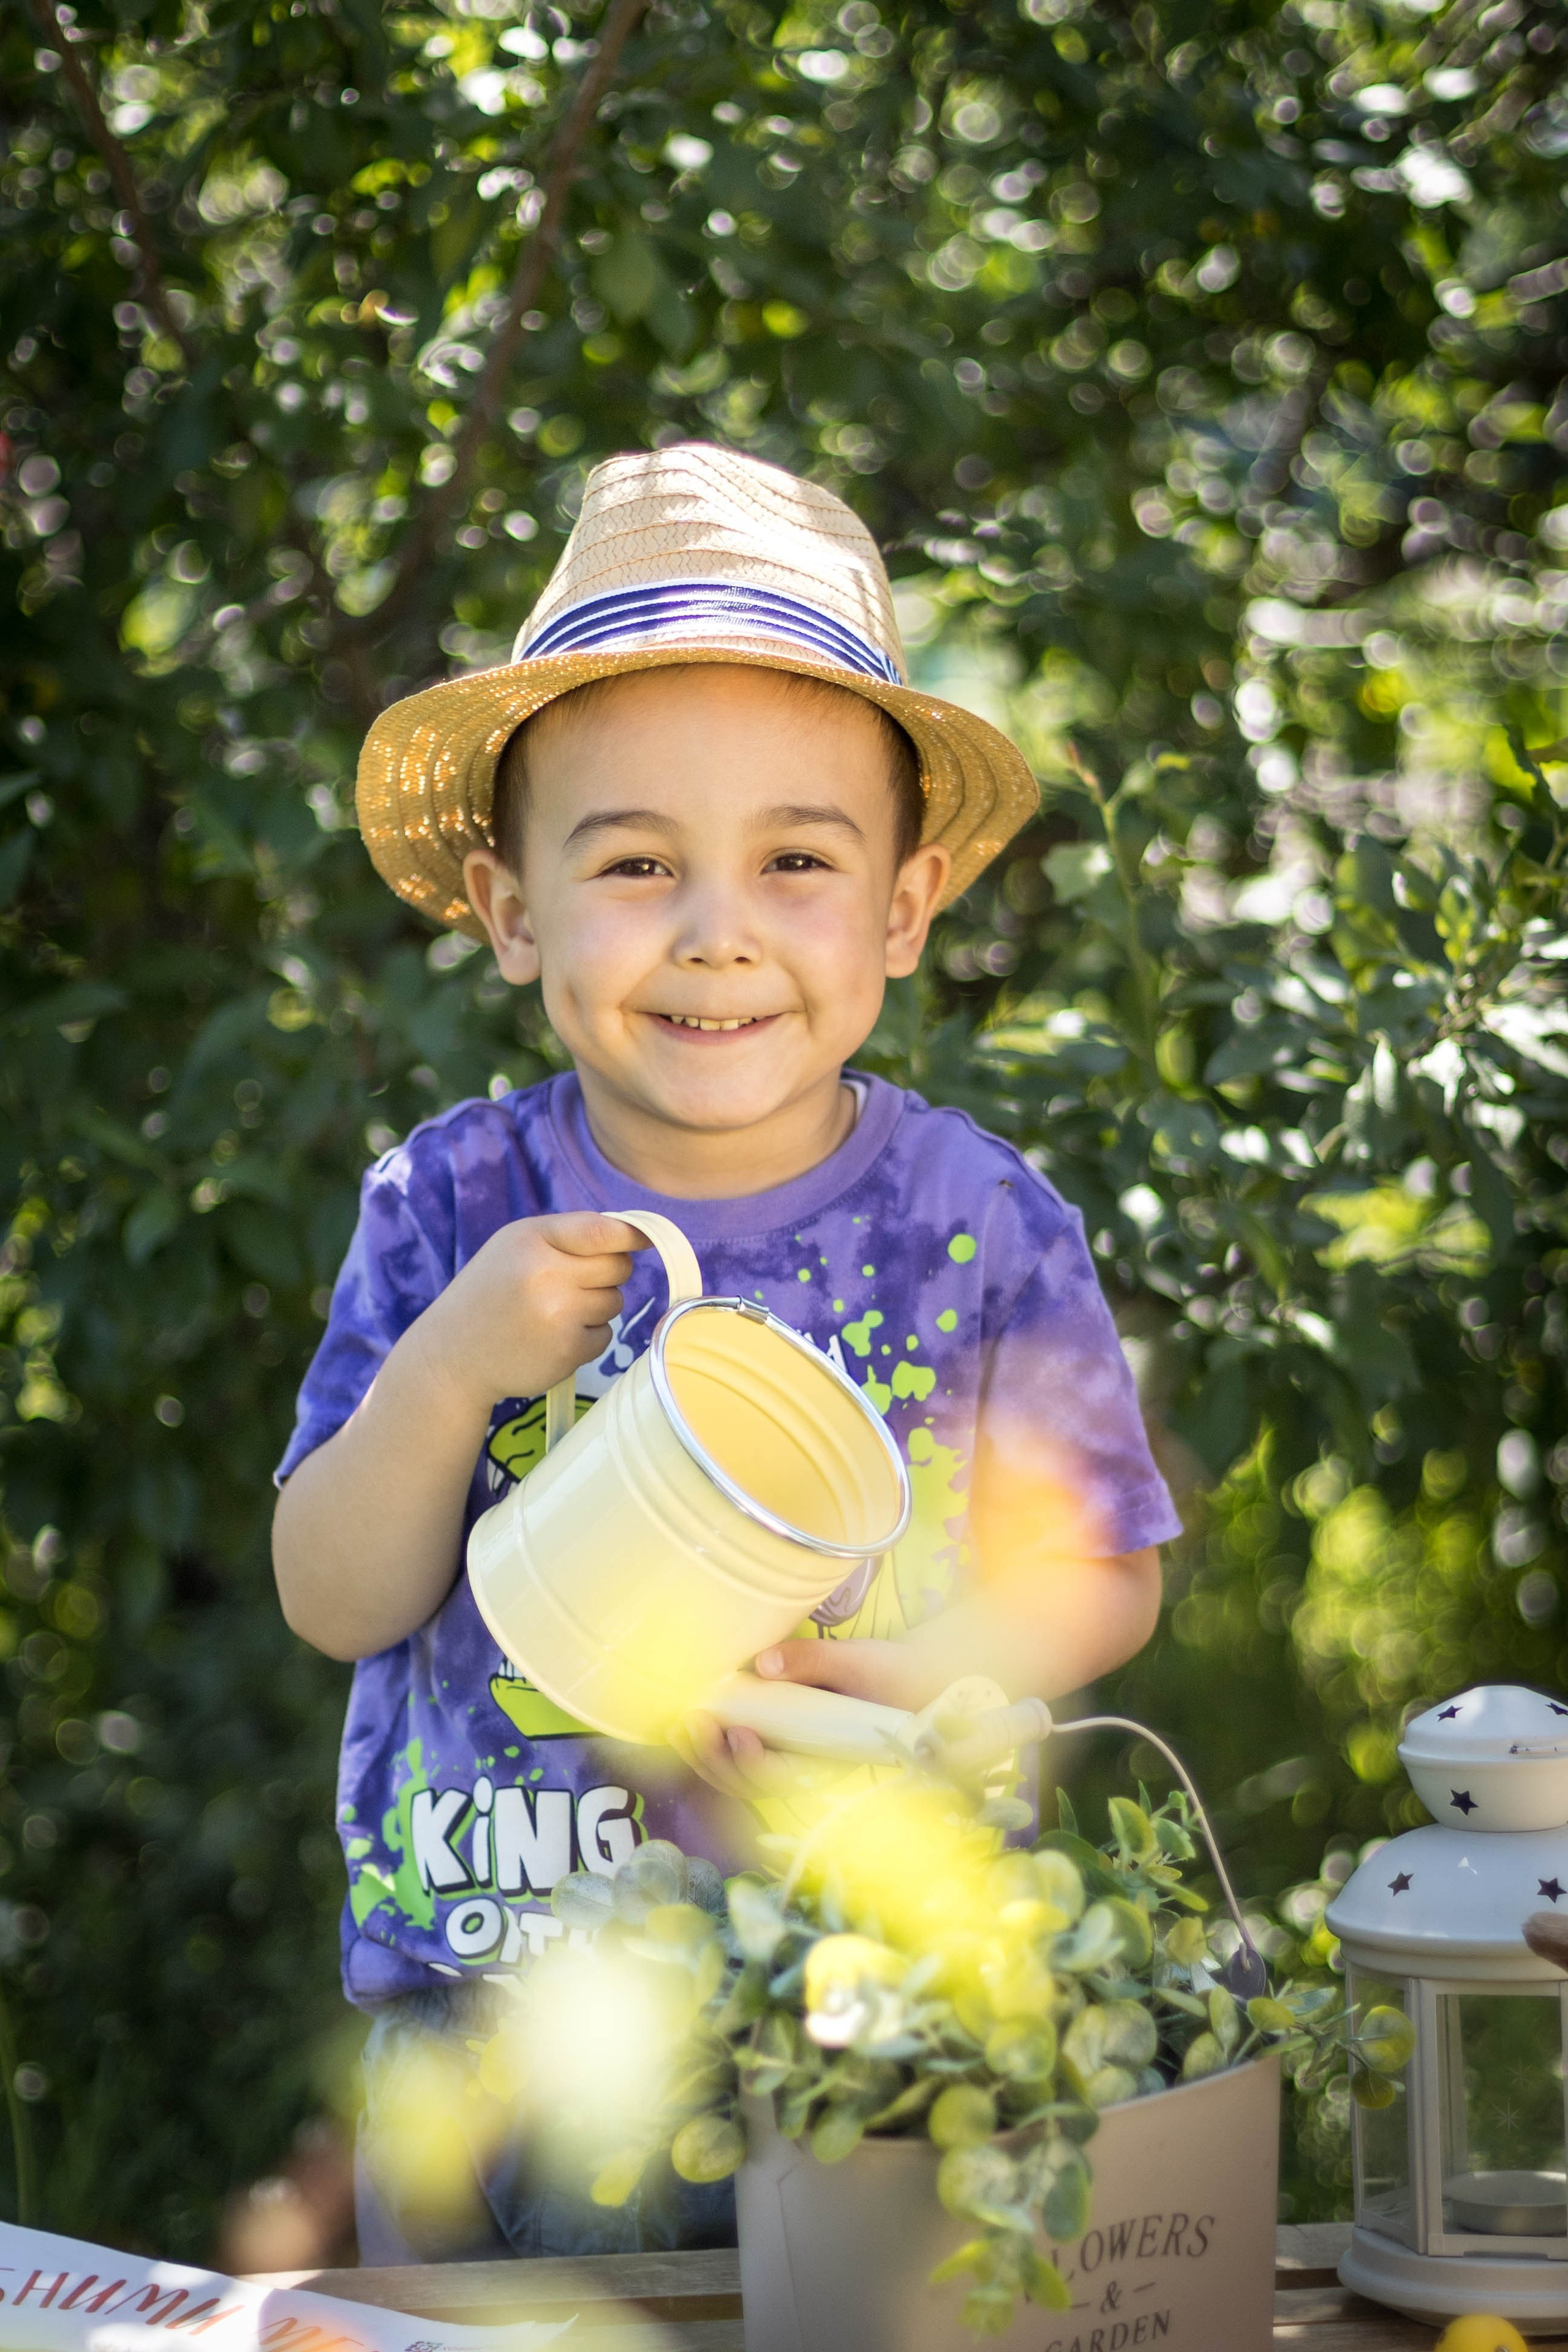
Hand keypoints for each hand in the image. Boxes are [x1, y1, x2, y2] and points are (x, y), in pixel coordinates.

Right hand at [412, 1211, 649, 1414]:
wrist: (452, 1356)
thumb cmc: (489, 1294)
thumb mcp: (514, 1247)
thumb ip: (567, 1236)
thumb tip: (633, 1234)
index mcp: (531, 1241)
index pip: (600, 1231)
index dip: (633, 1234)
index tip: (647, 1239)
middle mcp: (546, 1275)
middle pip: (618, 1267)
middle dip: (607, 1272)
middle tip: (574, 1282)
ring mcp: (559, 1315)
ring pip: (614, 1301)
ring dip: (595, 1306)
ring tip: (553, 1312)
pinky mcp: (568, 1351)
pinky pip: (604, 1335)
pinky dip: (586, 1336)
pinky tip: (552, 1338)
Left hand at [670, 1637, 937, 1799]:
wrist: (909, 1679)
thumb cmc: (890, 1674)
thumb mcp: (860, 1660)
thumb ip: (814, 1660)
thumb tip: (762, 1664)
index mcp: (831, 1760)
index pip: (784, 1777)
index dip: (753, 1762)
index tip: (736, 1731)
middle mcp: (807, 1768)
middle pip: (752, 1783)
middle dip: (715, 1759)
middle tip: (691, 1723)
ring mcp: (792, 1757)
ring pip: (741, 1775)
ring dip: (706, 1756)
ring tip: (680, 1724)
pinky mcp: (782, 1741)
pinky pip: (743, 1753)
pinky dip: (715, 1743)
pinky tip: (693, 1719)